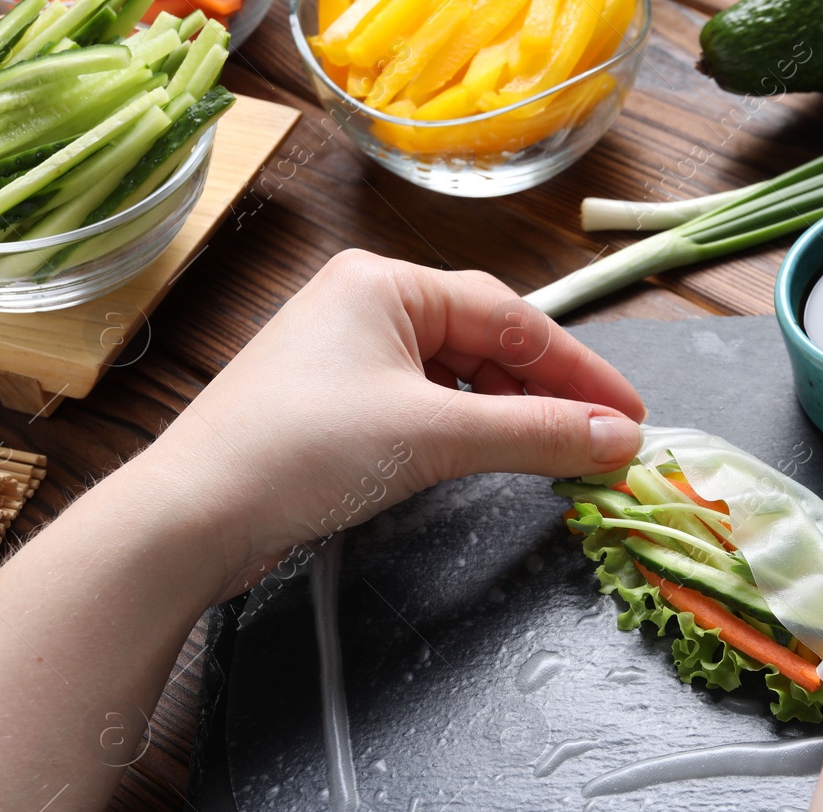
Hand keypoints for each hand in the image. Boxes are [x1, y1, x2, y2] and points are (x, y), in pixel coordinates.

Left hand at [120, 249, 645, 601]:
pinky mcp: (337, 404)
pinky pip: (428, 404)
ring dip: (513, 414)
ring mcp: (349, 355)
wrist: (190, 517)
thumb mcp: (434, 436)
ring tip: (560, 455)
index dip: (581, 369)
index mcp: (386, 283)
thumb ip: (536, 433)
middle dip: (549, 393)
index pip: (512, 317)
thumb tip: (621, 440)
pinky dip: (471, 430)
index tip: (632, 416)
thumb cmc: (303, 452)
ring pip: (460, 376)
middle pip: (488, 342)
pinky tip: (495, 456)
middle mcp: (367, 305)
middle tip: (604, 443)